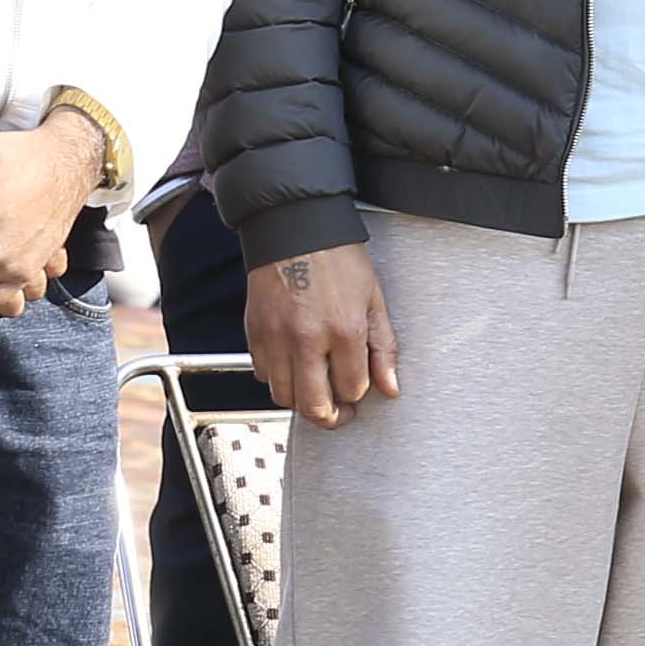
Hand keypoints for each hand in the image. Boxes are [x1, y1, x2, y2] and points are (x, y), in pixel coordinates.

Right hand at [247, 246, 400, 425]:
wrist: (294, 228)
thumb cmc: (337, 258)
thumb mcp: (373, 299)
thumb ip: (382, 348)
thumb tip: (389, 387)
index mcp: (343, 329)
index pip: (351, 388)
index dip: (358, 394)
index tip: (359, 386)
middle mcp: (306, 338)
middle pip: (313, 406)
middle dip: (330, 416)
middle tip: (338, 411)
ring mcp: (276, 338)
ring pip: (284, 396)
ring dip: (301, 399)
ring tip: (315, 387)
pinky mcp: (255, 333)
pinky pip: (263, 374)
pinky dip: (278, 378)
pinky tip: (293, 364)